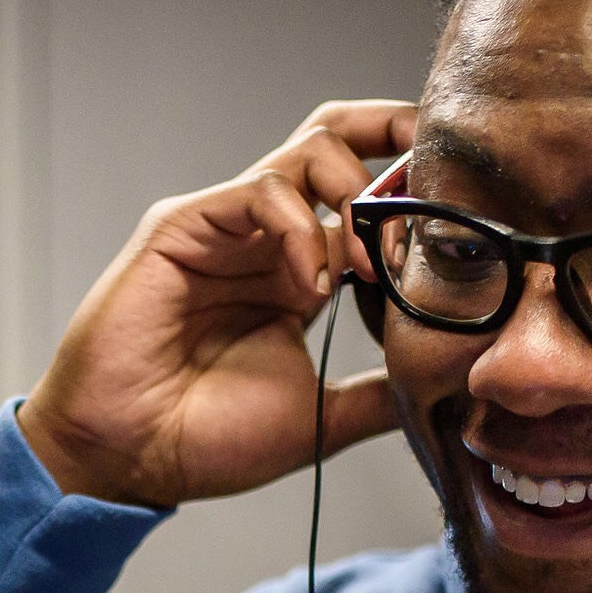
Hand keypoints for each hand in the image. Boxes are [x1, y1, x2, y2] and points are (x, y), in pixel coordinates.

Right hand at [19, 99, 415, 510]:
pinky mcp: (185, 224)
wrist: (127, 457)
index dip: (418, 198)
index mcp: (298, 272)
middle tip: (446, 169)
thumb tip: (443, 389)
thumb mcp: (321, 418)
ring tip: (369, 264)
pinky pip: (261, 190)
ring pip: (310, 148)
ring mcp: (227, 225)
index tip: (465, 225)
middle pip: (340, 141)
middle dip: (399, 135)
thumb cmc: (204, 439)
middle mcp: (267, 237)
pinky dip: (302, 226)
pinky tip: (311, 282)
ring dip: (358, 194)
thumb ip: (377, 394)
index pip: (368, 198)